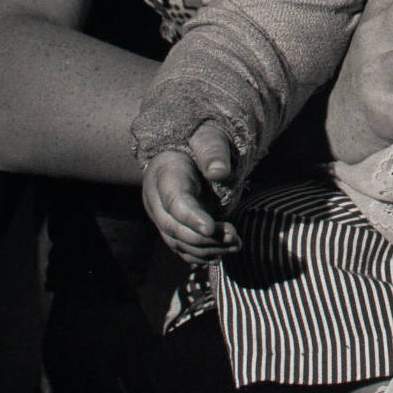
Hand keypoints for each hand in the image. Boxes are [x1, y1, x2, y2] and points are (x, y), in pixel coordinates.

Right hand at [142, 130, 240, 264]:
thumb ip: (213, 151)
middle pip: (175, 228)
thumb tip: (219, 172)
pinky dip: (203, 255)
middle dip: (204, 238)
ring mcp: (163, 216)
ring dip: (207, 249)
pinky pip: (183, 248)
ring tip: (235, 244)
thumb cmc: (199, 141)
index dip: (191, 217)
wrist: (187, 150)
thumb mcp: (207, 137)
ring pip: (179, 243)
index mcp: (163, 174)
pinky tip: (223, 253)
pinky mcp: (173, 228)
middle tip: (233, 236)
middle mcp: (157, 200)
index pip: (174, 201)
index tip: (211, 228)